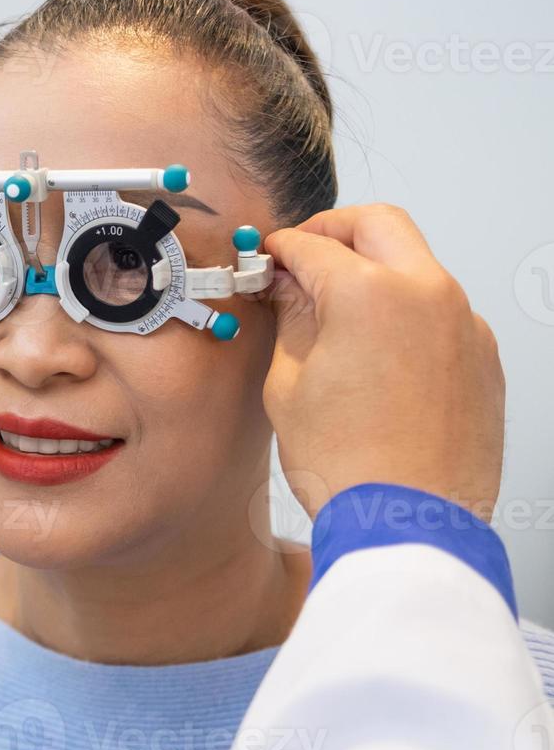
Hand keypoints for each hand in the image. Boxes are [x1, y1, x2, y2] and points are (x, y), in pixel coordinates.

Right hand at [260, 204, 504, 519]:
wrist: (409, 524)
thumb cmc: (349, 465)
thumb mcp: (288, 384)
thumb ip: (290, 318)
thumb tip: (287, 287)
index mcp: (370, 294)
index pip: (312, 245)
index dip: (279, 250)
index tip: (266, 259)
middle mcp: (428, 295)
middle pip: (378, 225)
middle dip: (335, 231)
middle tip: (304, 257)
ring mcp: (464, 325)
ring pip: (416, 264)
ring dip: (374, 269)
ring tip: (336, 309)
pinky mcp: (483, 357)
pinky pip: (440, 310)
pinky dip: (405, 311)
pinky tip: (375, 349)